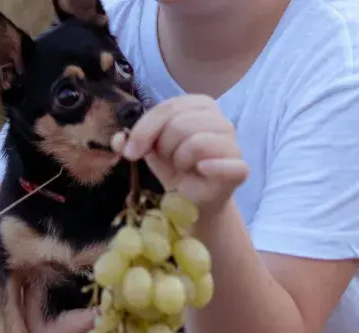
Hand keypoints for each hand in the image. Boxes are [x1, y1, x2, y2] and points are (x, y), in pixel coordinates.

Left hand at [111, 94, 248, 220]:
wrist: (192, 199)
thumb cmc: (174, 167)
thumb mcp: (150, 149)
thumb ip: (133, 139)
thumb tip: (118, 140)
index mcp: (200, 106)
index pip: (167, 107)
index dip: (144, 130)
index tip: (131, 152)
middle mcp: (220, 120)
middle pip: (180, 124)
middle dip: (164, 147)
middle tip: (168, 161)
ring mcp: (233, 144)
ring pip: (197, 142)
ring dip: (180, 160)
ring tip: (183, 168)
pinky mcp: (240, 169)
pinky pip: (228, 164)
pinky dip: (214, 167)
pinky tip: (201, 171)